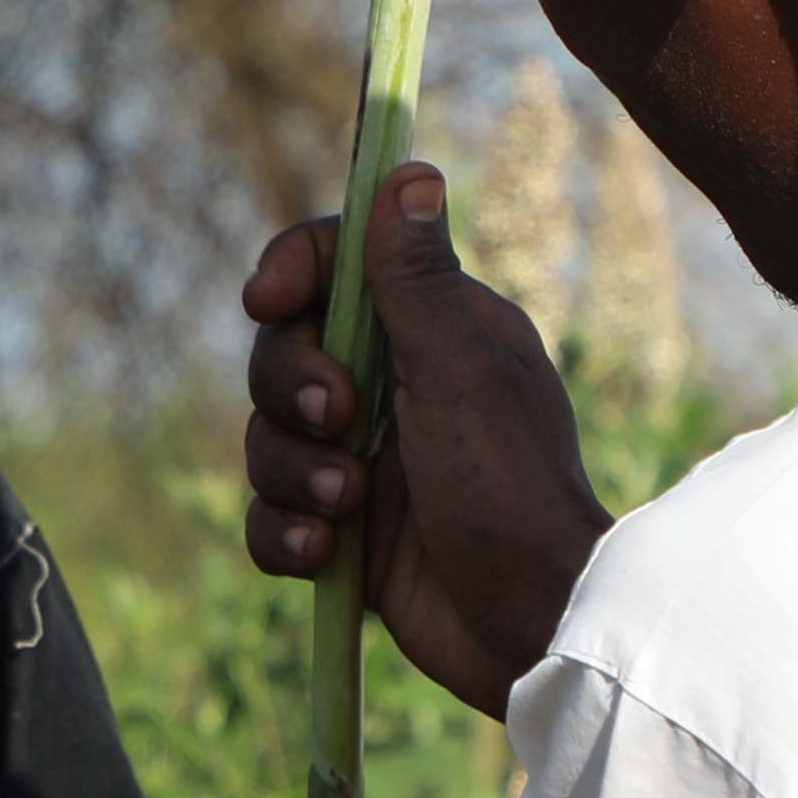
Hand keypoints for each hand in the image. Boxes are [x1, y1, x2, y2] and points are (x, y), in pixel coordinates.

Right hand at [244, 167, 602, 722]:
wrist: (531, 623)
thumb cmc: (510, 486)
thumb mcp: (461, 367)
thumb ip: (419, 278)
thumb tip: (407, 174)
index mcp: (432, 330)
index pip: (335, 266)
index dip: (291, 271)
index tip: (269, 300)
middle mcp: (393, 387)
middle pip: (282, 352)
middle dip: (291, 387)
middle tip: (339, 419)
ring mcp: (364, 463)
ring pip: (266, 437)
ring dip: (292, 470)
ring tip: (346, 506)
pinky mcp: (343, 537)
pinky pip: (268, 517)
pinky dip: (284, 534)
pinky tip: (324, 554)